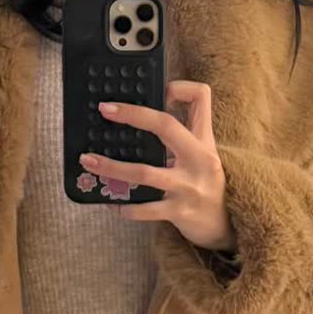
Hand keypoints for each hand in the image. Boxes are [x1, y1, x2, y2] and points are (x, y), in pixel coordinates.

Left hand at [77, 79, 236, 252]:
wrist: (224, 226)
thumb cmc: (206, 183)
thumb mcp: (203, 153)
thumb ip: (182, 133)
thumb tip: (144, 115)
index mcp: (204, 139)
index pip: (200, 98)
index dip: (178, 87)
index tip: (156, 89)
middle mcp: (200, 158)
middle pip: (165, 125)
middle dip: (132, 114)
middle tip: (105, 110)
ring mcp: (189, 186)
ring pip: (144, 172)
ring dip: (111, 167)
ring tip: (88, 161)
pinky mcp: (180, 211)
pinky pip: (145, 209)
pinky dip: (124, 206)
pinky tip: (112, 202)